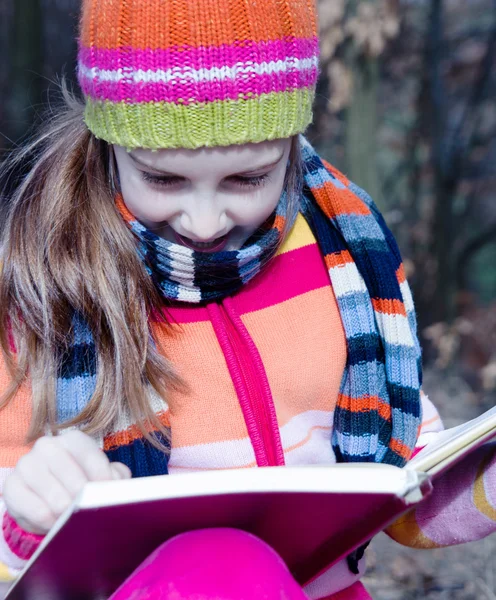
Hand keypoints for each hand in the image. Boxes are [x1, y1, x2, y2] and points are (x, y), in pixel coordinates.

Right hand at [3, 430, 130, 534]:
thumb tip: (118, 485)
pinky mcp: (12, 486)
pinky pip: (34, 510)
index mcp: (73, 440)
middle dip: (84, 499)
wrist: (45, 497)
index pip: (91, 456)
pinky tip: (56, 525)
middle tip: (90, 514)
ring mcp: (27, 464)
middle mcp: (48, 446)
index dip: (102, 479)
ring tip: (75, 522)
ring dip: (67, 514)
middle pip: (72, 476)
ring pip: (54, 495)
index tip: (108, 496)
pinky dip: (49, 522)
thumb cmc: (80, 482)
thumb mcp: (100, 476)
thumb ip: (115, 476)